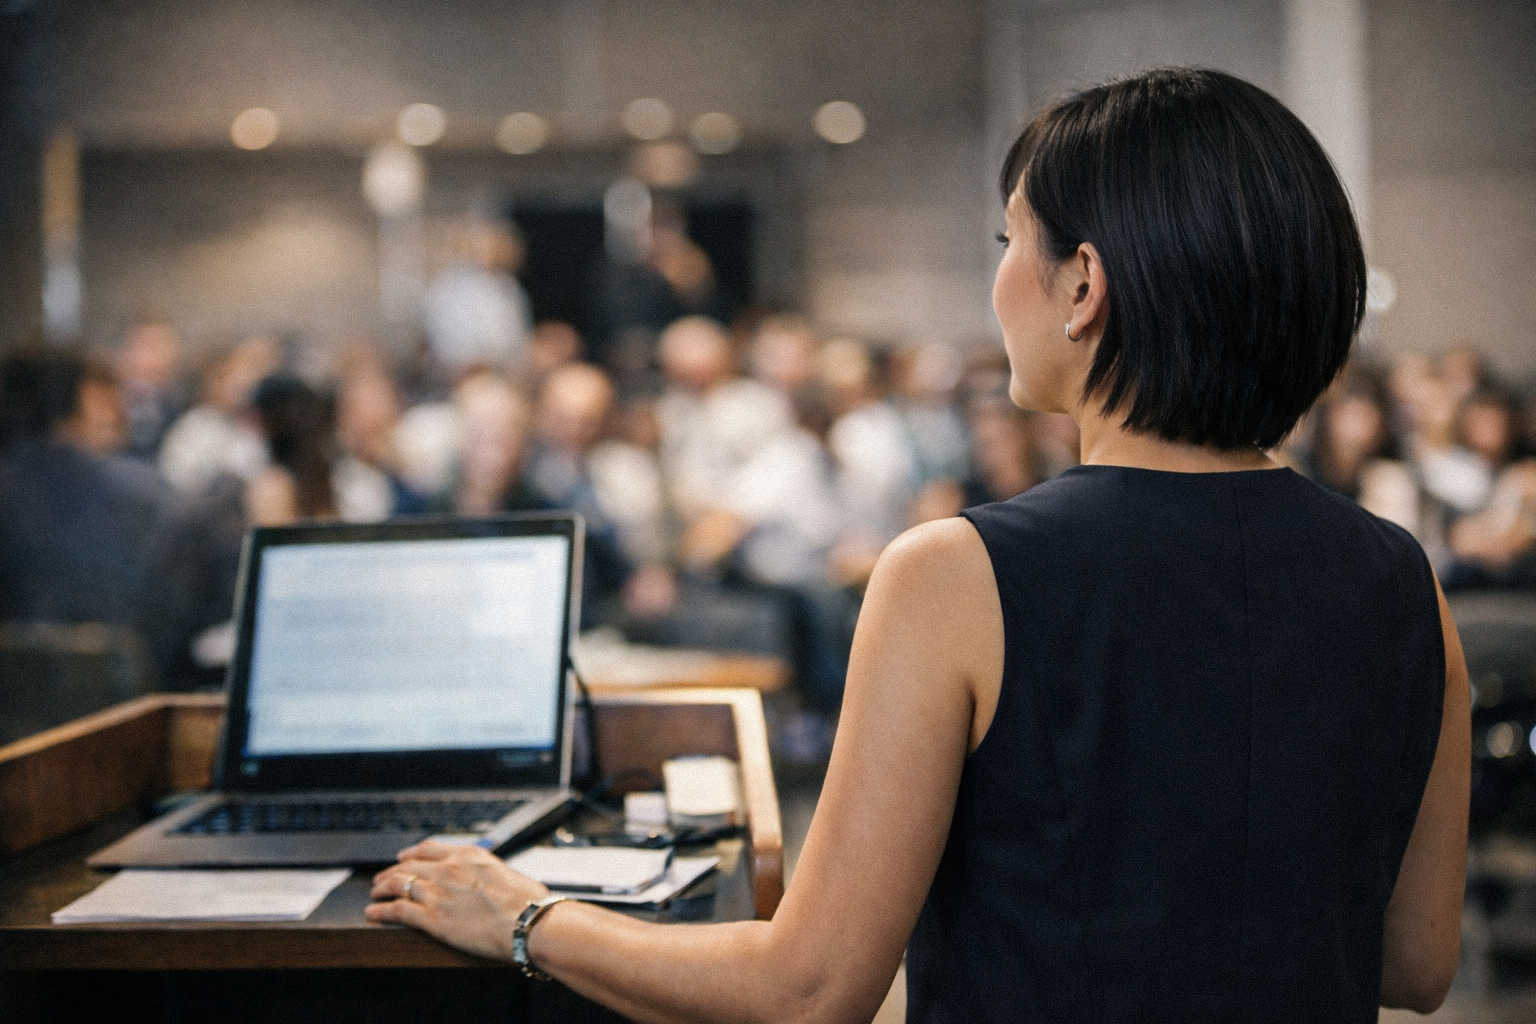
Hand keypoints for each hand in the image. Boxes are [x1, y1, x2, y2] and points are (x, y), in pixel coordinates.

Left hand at [365, 840, 551, 961]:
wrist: (527, 922)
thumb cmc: (527, 902)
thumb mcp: (508, 873)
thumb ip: (490, 872)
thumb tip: (493, 880)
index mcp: (468, 855)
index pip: (430, 848)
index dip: (412, 852)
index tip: (404, 856)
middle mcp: (449, 870)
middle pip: (409, 865)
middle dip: (392, 871)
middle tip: (383, 878)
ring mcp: (438, 893)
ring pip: (398, 884)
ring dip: (382, 888)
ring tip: (375, 893)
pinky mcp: (432, 918)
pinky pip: (397, 910)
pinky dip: (381, 910)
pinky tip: (372, 913)